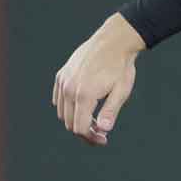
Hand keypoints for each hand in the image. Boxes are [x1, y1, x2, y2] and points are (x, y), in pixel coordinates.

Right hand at [53, 13, 145, 145]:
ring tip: (95, 118)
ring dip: (76, 120)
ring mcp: (63, 81)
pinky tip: (84, 106)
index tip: (104, 139)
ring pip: (62, 113)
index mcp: (84, 95)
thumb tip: (103, 130)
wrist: (113, 41)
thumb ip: (110, 111)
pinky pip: (58, 99)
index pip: (80, 128)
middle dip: (85, 131)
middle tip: (102, 131)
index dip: (91, 138)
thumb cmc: (121, 67)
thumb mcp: (121, 91)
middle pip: (70, 123)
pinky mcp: (61, 75)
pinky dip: (68, 107)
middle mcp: (69, 89)